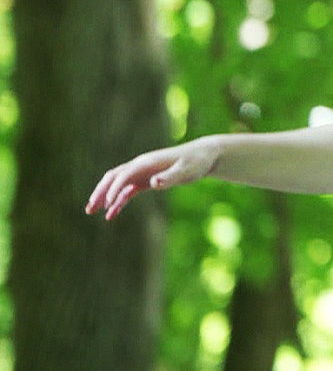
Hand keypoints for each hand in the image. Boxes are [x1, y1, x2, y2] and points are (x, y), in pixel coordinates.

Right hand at [85, 139, 218, 219]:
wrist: (204, 155)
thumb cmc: (196, 162)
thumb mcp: (187, 170)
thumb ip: (171, 177)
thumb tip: (154, 182)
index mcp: (147, 162)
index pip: (124, 175)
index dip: (114, 189)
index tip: (108, 204)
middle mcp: (140, 165)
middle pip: (113, 178)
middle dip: (100, 192)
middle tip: (89, 208)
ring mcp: (143, 172)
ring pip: (116, 184)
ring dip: (104, 196)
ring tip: (92, 211)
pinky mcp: (147, 179)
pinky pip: (127, 191)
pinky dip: (118, 201)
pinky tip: (112, 214)